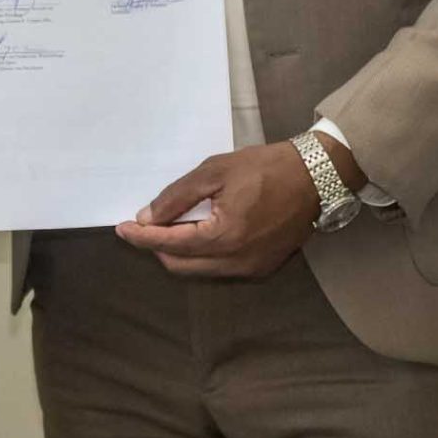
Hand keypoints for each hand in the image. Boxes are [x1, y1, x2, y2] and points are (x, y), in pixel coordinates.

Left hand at [115, 141, 320, 279]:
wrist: (316, 177)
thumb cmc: (265, 168)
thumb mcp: (215, 172)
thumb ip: (177, 197)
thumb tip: (147, 217)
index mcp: (225, 237)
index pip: (170, 245)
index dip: (141, 237)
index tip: (121, 228)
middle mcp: (237, 262)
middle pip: (180, 265)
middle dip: (156, 247)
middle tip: (143, 225)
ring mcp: (252, 269)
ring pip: (199, 270)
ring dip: (178, 252)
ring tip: (167, 226)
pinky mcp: (262, 267)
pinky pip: (219, 268)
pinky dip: (201, 254)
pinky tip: (196, 232)